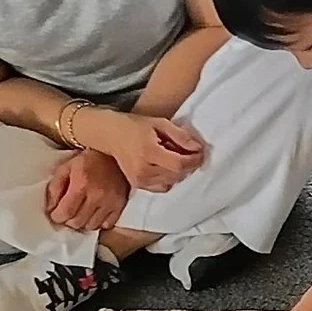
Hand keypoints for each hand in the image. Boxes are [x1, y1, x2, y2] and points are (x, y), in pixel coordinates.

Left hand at [45, 146, 130, 232]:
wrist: (115, 152)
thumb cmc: (88, 160)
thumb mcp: (66, 168)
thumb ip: (55, 188)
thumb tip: (51, 208)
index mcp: (81, 183)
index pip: (65, 212)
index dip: (57, 216)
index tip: (55, 213)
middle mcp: (97, 195)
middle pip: (77, 222)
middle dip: (68, 220)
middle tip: (68, 212)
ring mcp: (111, 201)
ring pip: (91, 226)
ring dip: (83, 222)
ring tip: (81, 212)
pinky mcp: (121, 204)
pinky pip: (107, 225)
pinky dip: (98, 222)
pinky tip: (95, 213)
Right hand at [89, 110, 207, 192]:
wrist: (111, 135)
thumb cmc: (136, 126)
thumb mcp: (161, 123)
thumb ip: (181, 136)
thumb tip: (198, 148)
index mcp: (148, 152)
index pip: (179, 164)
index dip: (194, 160)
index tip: (200, 152)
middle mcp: (143, 170)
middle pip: (177, 174)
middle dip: (188, 164)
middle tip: (187, 151)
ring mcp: (139, 180)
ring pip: (172, 182)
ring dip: (179, 171)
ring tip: (172, 156)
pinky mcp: (138, 185)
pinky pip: (163, 187)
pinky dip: (169, 179)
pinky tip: (165, 166)